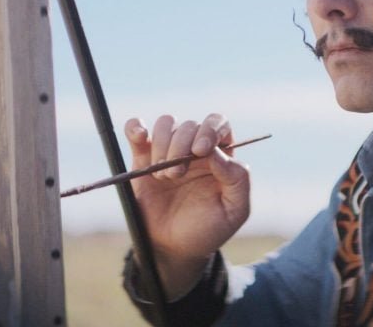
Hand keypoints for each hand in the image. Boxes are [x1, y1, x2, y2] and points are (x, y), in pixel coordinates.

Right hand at [124, 113, 250, 298]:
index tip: (200, 151)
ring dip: (162, 145)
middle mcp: (194, 148)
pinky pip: (136, 131)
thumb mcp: (235, 210)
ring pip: (165, 124)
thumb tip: (218, 153)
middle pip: (190, 125)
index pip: (218, 124)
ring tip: (164, 177)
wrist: (174, 249)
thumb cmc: (208, 229)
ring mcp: (168, 152)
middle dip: (181, 146)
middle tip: (178, 174)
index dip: (210, 130)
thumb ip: (238, 179)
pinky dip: (135, 127)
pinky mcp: (143, 160)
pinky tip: (140, 137)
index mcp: (220, 155)